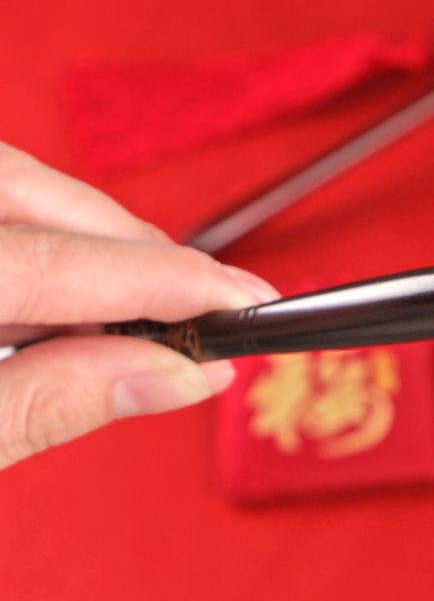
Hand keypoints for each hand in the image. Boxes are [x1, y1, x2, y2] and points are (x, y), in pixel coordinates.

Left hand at [0, 143, 277, 468]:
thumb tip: (174, 375)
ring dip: (100, 251)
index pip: (51, 265)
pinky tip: (79, 304)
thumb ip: (49, 405)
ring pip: (20, 194)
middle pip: (36, 194)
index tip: (242, 302)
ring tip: (155, 313)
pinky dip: (52, 256)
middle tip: (217, 299)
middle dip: (140, 248)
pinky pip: (3, 216)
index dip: (164, 283)